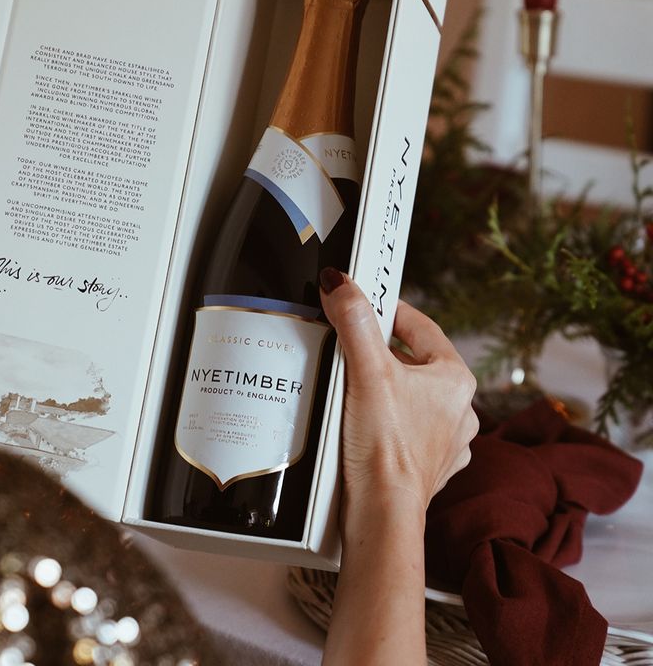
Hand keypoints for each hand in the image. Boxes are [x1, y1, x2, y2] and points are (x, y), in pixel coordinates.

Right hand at [320, 268, 477, 529]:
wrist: (383, 517)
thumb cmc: (386, 448)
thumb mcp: (366, 371)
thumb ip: (354, 321)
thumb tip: (339, 282)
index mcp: (456, 380)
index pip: (420, 326)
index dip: (388, 310)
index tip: (362, 303)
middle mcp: (460, 410)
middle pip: (414, 361)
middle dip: (381, 352)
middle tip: (349, 342)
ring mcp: (446, 442)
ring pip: (411, 397)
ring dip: (384, 388)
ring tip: (350, 384)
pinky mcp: (427, 468)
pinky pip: (405, 430)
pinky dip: (385, 422)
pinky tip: (362, 423)